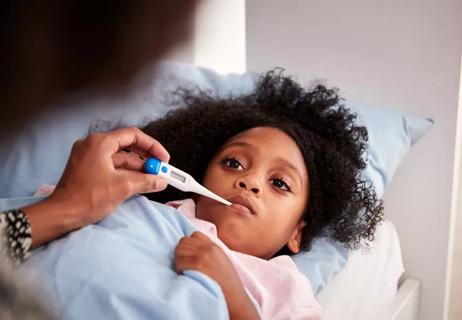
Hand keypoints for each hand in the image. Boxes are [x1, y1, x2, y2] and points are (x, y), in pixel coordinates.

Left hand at [23, 127, 169, 246]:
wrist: (61, 215)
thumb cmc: (88, 198)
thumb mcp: (122, 188)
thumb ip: (145, 181)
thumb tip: (161, 180)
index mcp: (100, 143)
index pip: (133, 136)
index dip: (152, 147)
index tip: (164, 159)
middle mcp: (93, 145)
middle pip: (127, 146)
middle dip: (146, 159)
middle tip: (161, 169)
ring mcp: (88, 156)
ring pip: (119, 158)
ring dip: (137, 168)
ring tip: (153, 179)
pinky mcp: (86, 168)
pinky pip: (111, 166)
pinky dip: (125, 173)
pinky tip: (138, 182)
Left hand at [175, 232, 258, 319]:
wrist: (233, 295)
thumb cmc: (227, 282)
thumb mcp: (221, 259)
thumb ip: (210, 252)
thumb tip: (193, 249)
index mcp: (214, 246)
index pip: (194, 234)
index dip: (189, 244)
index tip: (189, 254)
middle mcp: (208, 248)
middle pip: (184, 240)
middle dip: (181, 251)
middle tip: (184, 262)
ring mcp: (202, 255)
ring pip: (179, 249)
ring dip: (178, 259)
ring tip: (183, 268)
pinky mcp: (197, 265)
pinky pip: (179, 261)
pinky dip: (178, 267)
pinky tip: (183, 274)